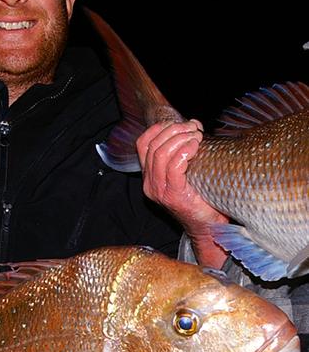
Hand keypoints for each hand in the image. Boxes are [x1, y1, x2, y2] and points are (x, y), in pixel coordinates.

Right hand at [136, 119, 227, 268]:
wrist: (208, 227)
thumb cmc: (202, 198)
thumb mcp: (186, 172)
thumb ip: (182, 153)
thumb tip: (193, 127)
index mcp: (149, 176)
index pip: (143, 143)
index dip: (161, 128)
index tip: (182, 124)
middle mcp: (149, 183)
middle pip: (153, 145)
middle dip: (175, 130)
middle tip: (194, 128)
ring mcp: (159, 190)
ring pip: (161, 153)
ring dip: (181, 138)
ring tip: (197, 136)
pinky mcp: (172, 195)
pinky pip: (173, 166)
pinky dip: (185, 151)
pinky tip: (196, 147)